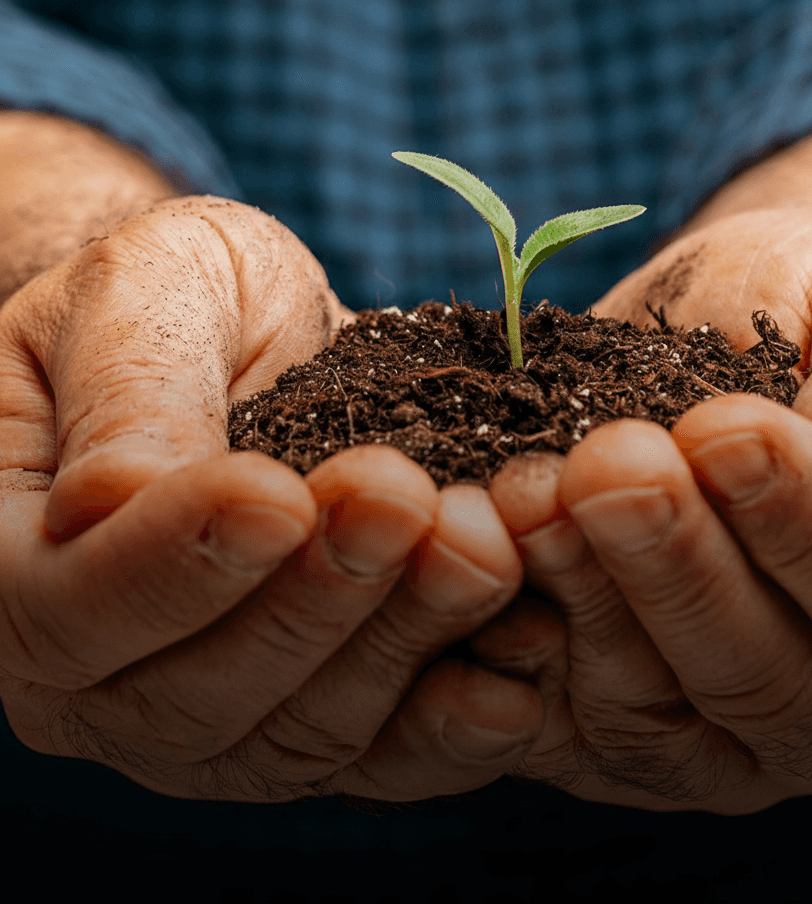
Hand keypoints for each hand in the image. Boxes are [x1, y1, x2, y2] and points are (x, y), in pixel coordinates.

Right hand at [0, 196, 557, 801]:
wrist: (264, 343)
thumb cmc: (184, 302)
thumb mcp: (144, 295)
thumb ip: (127, 393)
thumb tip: (104, 505)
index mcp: (20, 566)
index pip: (71, 605)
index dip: (176, 562)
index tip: (274, 494)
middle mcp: (108, 678)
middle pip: (198, 696)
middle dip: (316, 601)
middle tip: (404, 503)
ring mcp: (222, 714)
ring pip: (304, 735)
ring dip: (403, 646)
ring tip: (482, 549)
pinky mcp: (326, 715)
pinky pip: (384, 759)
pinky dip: (455, 728)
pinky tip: (518, 678)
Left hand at [480, 211, 811, 811]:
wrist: (732, 339)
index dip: (805, 523)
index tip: (724, 430)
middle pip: (760, 677)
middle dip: (674, 565)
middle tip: (607, 463)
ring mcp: (722, 742)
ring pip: (646, 713)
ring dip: (579, 598)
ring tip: (529, 491)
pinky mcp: (608, 737)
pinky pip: (549, 727)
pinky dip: (502, 658)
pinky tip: (475, 564)